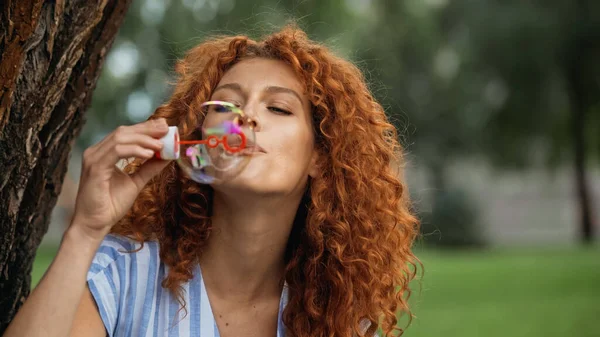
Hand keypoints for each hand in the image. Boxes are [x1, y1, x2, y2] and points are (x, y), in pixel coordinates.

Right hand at [70, 118, 170, 240]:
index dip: (146, 128)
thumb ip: (149, 167)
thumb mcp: (136, 181)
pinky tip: (149, 154)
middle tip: (166, 130)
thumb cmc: (111, 204)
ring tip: (161, 145)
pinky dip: (134, 150)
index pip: (126, 133)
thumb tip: (167, 155)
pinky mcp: (94, 168)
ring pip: (120, 138)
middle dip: (147, 129)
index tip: (165, 126)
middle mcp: (96, 152)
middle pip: (123, 131)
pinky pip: (116, 151)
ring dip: (144, 139)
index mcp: (104, 153)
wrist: (94, 224)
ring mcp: (93, 158)